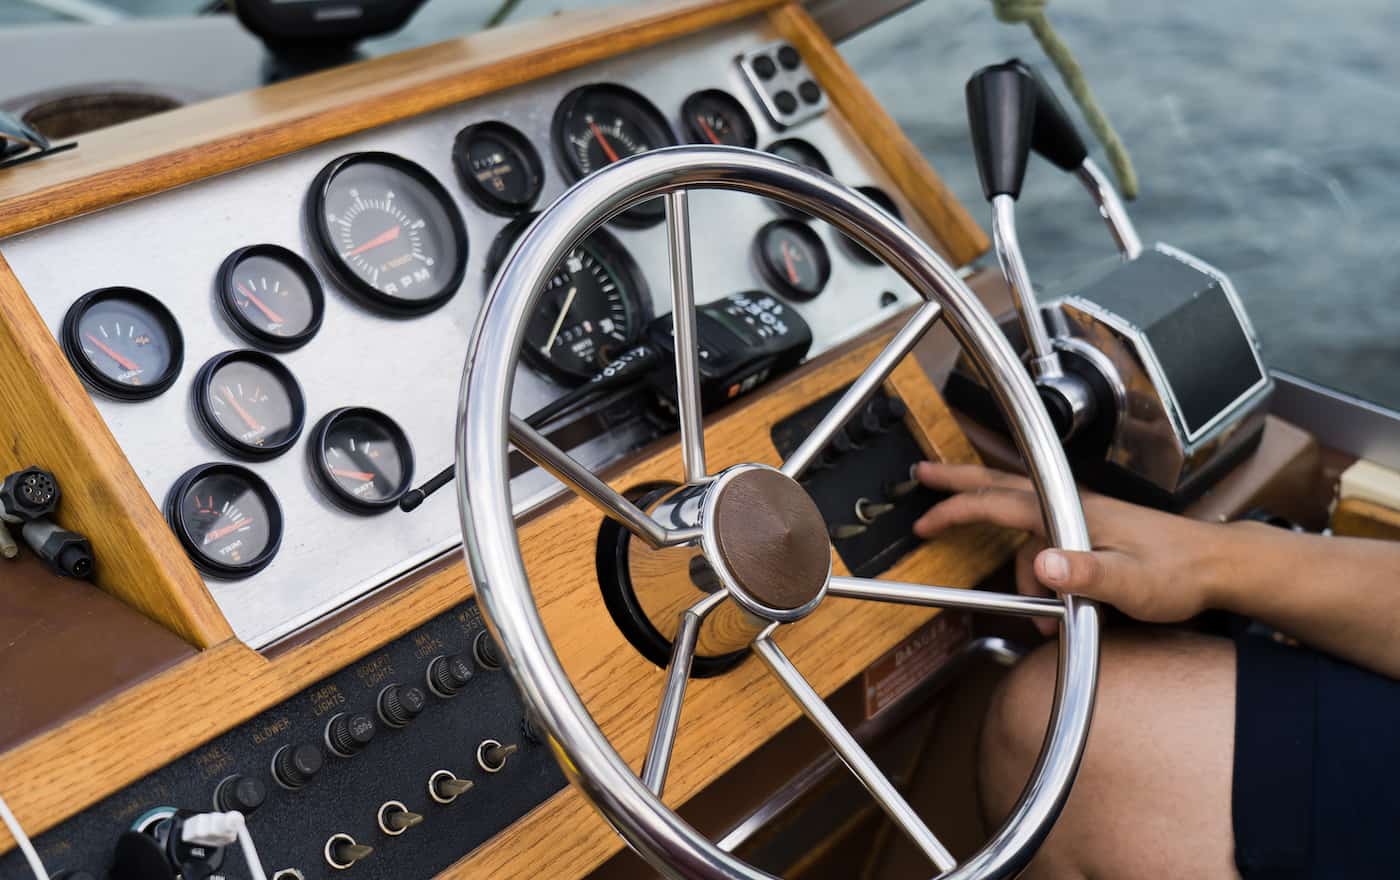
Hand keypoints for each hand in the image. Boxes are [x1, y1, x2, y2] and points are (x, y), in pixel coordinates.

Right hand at [912, 462, 1232, 634]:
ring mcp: (1081, 515)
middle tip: (924, 477)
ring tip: (1040, 620)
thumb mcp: (1131, 583)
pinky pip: (1047, 543)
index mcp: (1072, 511)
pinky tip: (1057, 606)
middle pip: (1001, 486)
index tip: (925, 517)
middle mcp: (1072, 505)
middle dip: (958, 482)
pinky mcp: (1092, 530)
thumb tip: (1041, 565)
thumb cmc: (1179, 572)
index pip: (1000, 501)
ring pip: (1025, 530)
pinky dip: (1040, 572)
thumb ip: (1085, 575)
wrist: (1219, 566)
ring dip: (1019, 570)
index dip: (957, 508)